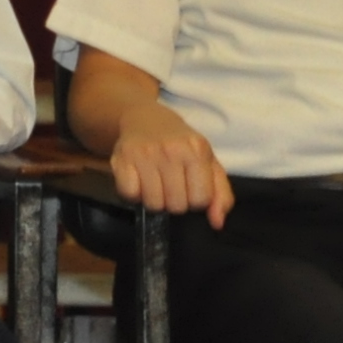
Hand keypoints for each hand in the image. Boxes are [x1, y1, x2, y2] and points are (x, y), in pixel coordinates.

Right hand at [107, 101, 234, 225]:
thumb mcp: (209, 163)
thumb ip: (220, 194)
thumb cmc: (181, 145)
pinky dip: (133, 194)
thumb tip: (217, 223)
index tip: (189, 189)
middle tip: (170, 188)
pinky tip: (139, 183)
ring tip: (155, 186)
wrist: (145, 119)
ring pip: (153, 203)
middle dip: (174, 202)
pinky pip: (129, 194)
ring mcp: (144, 154)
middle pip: (177, 205)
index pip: (201, 199)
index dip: (195, 200)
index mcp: (197, 151)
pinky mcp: (121, 159)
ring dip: (154, 201)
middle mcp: (171, 150)